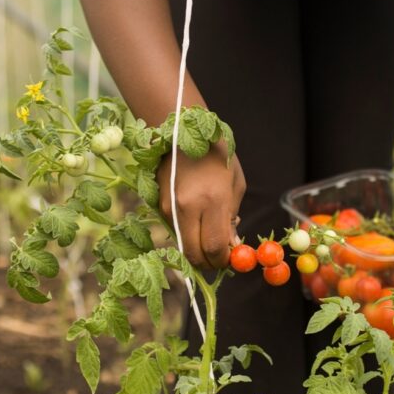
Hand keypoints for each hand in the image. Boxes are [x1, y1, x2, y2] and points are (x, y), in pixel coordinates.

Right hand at [157, 145, 245, 268]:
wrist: (182, 130)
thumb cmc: (216, 155)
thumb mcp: (235, 185)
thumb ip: (232, 218)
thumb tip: (231, 246)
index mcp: (212, 200)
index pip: (215, 247)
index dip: (223, 261)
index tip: (230, 259)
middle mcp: (187, 207)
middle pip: (194, 254)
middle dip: (207, 263)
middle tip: (218, 259)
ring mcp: (169, 207)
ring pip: (181, 246)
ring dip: (196, 250)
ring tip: (209, 238)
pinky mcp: (159, 205)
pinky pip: (175, 231)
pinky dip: (186, 235)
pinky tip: (196, 222)